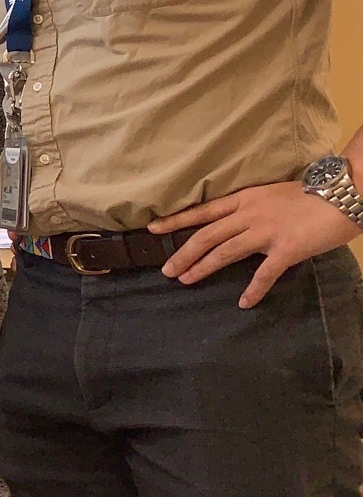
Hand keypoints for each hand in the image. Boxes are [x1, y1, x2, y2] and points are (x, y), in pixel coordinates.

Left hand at [152, 178, 361, 307]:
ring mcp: (266, 232)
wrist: (342, 194)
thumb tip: (236, 221)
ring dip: (203, 267)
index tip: (153, 229)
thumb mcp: (272, 194)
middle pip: (207, 235)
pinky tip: (243, 303)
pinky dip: (253, 290)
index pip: (203, 211)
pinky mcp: (287, 249)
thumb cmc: (312, 193)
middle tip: (166, 269)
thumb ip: (252, 207)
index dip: (176, 221)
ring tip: (185, 280)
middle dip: (183, 253)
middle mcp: (249, 214)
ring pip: (225, 252)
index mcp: (245, 199)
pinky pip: (265, 273)